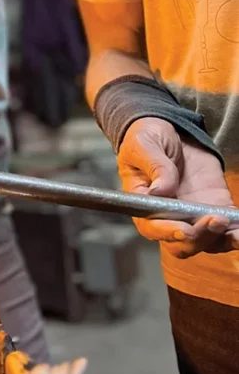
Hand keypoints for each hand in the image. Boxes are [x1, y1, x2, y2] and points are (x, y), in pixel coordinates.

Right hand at [118, 118, 238, 257]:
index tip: (185, 230)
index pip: (152, 228)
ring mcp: (192, 214)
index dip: (168, 232)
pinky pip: (228, 228)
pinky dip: (237, 232)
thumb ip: (153, 166)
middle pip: (182, 243)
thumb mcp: (144, 144)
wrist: (170, 130)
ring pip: (207, 241)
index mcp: (143, 203)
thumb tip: (161, 191)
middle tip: (214, 219)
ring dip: (221, 239)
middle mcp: (167, 216)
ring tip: (231, 224)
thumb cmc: (147, 137)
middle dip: (200, 237)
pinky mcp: (214, 205)